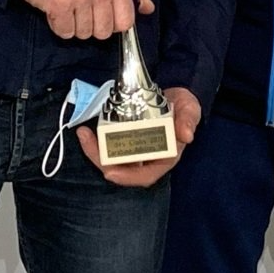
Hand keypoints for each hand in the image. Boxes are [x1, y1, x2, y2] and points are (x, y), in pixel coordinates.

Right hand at [15, 0, 155, 39]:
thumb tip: (148, 8)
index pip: (126, 21)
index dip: (111, 23)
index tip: (100, 14)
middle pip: (104, 32)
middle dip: (90, 25)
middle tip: (78, 7)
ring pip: (83, 34)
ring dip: (72, 25)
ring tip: (66, 4)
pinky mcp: (60, 4)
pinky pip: (65, 32)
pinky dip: (58, 25)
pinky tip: (55, 8)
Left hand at [76, 87, 199, 187]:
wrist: (175, 95)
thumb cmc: (184, 107)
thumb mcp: (190, 109)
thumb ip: (189, 120)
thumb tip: (187, 135)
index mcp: (164, 158)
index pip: (145, 176)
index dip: (128, 177)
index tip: (110, 172)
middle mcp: (147, 158)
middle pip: (122, 169)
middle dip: (102, 160)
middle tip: (88, 142)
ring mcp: (134, 149)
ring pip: (111, 158)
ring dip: (95, 150)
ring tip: (83, 134)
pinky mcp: (124, 138)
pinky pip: (108, 145)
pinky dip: (96, 140)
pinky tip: (85, 130)